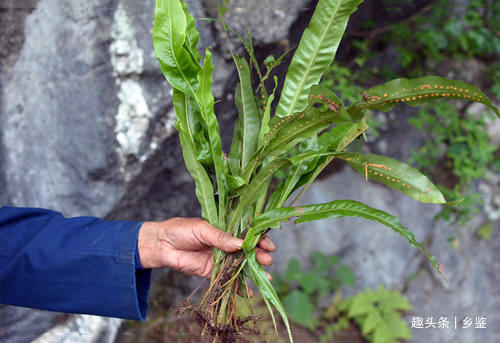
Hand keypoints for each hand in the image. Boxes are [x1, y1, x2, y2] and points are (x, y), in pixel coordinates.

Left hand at [137, 217, 275, 277]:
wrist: (162, 244)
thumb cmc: (181, 230)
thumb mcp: (202, 229)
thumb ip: (220, 237)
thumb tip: (240, 244)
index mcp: (226, 229)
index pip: (247, 234)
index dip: (259, 239)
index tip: (269, 245)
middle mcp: (226, 244)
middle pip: (247, 251)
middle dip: (259, 256)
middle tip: (268, 261)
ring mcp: (221, 259)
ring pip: (241, 266)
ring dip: (253, 272)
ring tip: (266, 278)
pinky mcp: (212, 272)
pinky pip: (228, 279)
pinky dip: (239, 286)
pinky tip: (250, 292)